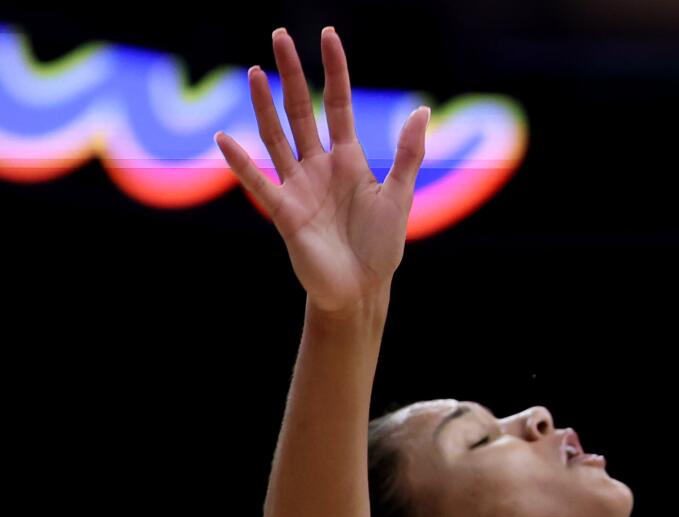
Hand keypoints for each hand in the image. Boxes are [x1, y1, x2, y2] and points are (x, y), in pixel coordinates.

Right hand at [214, 28, 427, 313]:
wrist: (362, 290)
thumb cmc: (380, 246)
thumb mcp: (400, 196)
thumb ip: (409, 154)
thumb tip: (422, 110)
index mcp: (348, 160)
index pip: (337, 104)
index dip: (333, 71)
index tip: (327, 36)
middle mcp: (318, 166)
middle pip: (300, 111)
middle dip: (291, 75)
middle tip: (280, 35)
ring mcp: (298, 187)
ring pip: (277, 137)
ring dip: (265, 106)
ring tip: (256, 72)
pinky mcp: (285, 213)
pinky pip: (260, 185)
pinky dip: (242, 164)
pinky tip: (225, 140)